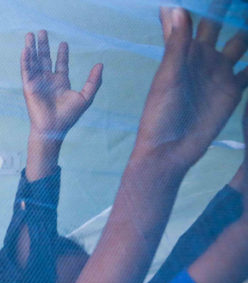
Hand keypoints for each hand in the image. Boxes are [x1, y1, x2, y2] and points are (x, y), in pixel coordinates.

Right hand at [21, 30, 102, 139]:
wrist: (53, 128)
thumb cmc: (68, 116)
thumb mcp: (86, 96)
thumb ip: (93, 81)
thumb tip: (100, 64)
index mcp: (60, 83)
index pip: (60, 65)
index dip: (62, 54)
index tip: (63, 43)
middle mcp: (48, 81)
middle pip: (44, 60)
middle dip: (43, 46)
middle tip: (42, 32)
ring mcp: (37, 83)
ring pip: (34, 62)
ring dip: (32, 49)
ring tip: (30, 35)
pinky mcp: (29, 87)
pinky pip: (26, 71)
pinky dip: (25, 60)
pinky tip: (26, 50)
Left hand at [132, 5, 247, 169]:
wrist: (170, 150)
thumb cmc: (161, 113)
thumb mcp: (168, 77)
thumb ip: (176, 44)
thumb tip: (176, 6)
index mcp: (184, 51)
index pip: (192, 18)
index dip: (201, 3)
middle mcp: (203, 57)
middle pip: (219, 24)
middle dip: (230, 9)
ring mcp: (220, 72)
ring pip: (241, 42)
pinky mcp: (233, 89)